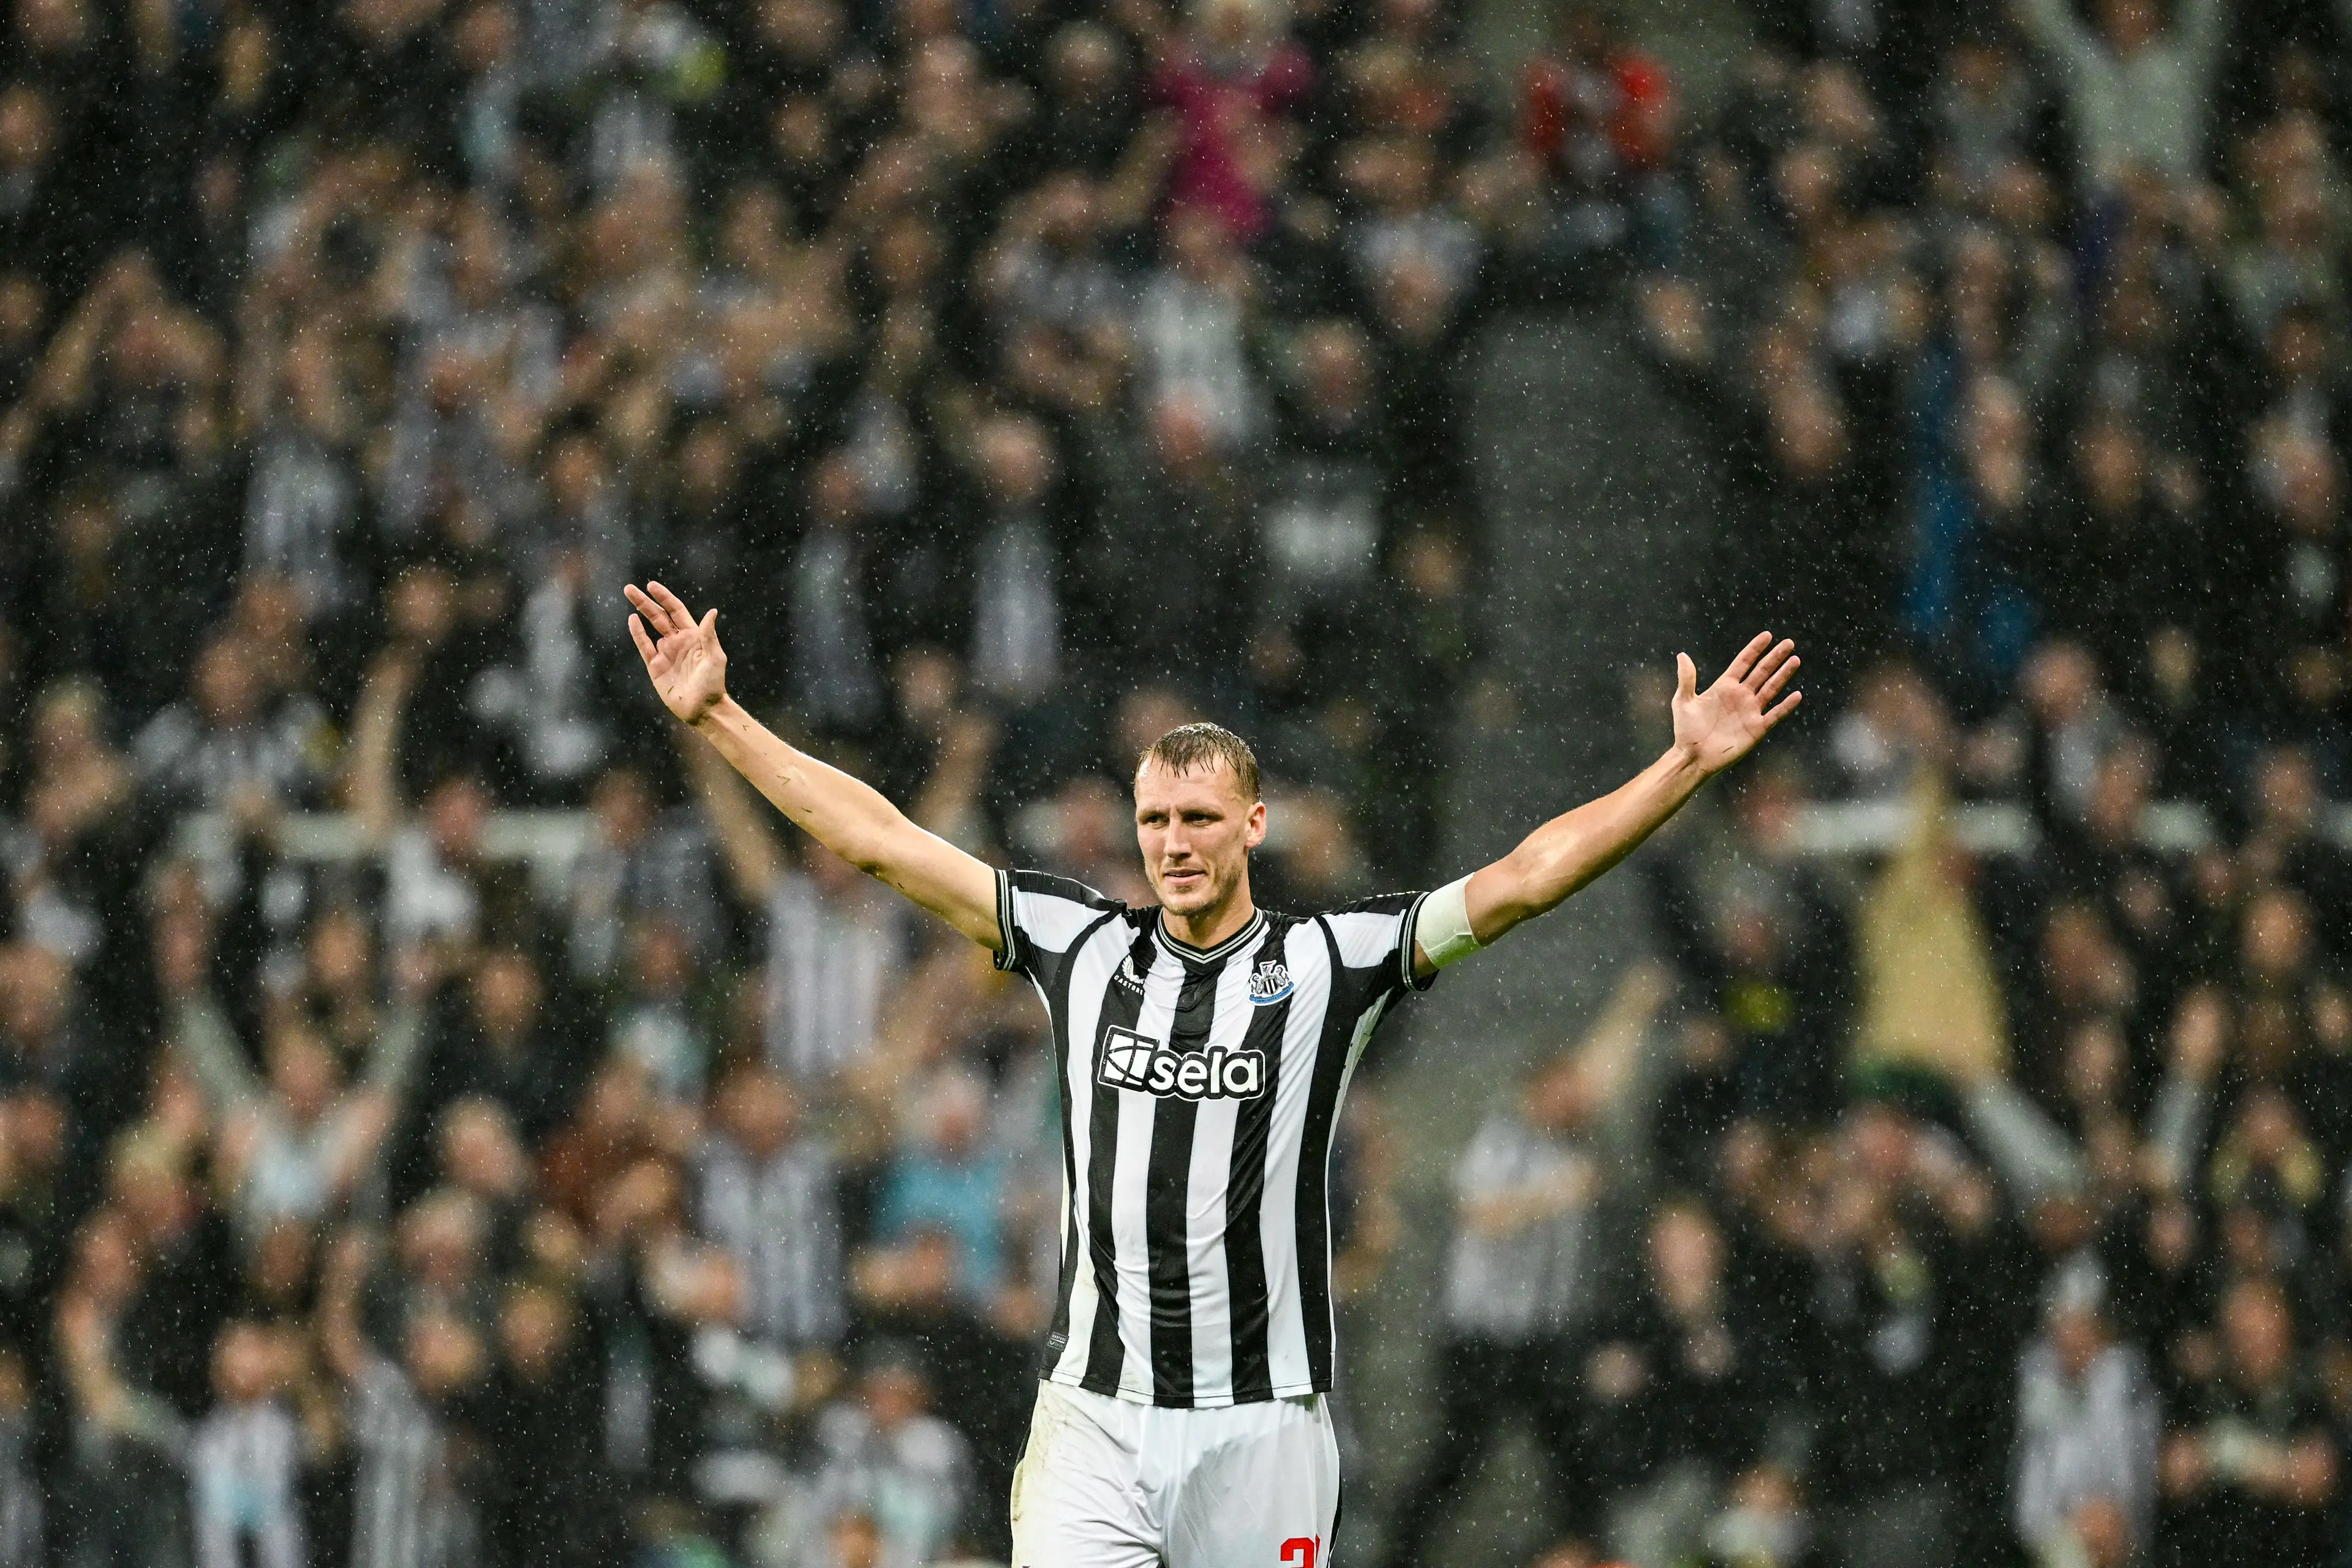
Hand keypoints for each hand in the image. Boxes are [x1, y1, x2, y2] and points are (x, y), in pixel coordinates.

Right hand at [626, 581, 728, 725]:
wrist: (702, 709)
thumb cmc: (713, 684)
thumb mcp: (714, 657)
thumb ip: (709, 635)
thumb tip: (712, 611)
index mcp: (693, 636)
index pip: (676, 611)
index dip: (664, 598)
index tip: (652, 586)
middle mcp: (678, 641)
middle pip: (659, 616)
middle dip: (645, 601)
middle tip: (629, 588)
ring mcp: (665, 652)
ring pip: (650, 627)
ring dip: (639, 611)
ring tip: (628, 596)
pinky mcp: (655, 666)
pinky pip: (644, 646)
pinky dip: (637, 633)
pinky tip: (632, 620)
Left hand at [1672, 632, 1800, 773]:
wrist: (1693, 757)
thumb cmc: (1686, 730)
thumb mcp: (1683, 701)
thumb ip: (1687, 679)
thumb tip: (1682, 655)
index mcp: (1724, 686)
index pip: (1744, 662)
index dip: (1755, 649)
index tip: (1767, 635)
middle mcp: (1740, 696)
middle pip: (1761, 672)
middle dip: (1775, 657)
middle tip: (1789, 643)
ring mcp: (1750, 711)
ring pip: (1771, 688)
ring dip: (1783, 675)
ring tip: (1795, 660)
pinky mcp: (1756, 728)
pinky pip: (1775, 714)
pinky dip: (1786, 705)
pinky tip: (1797, 695)